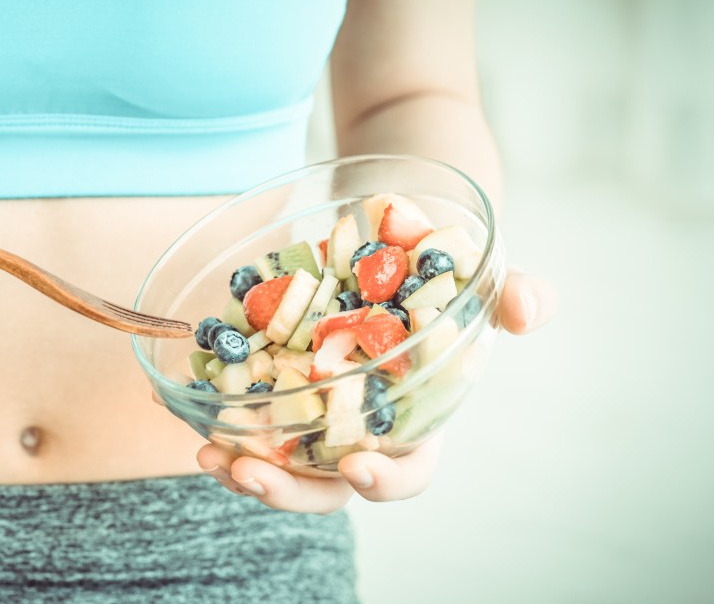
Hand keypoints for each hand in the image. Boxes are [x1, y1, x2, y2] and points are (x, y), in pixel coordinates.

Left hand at [196, 270, 556, 513]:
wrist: (388, 223)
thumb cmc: (440, 256)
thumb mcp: (478, 270)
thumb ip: (513, 293)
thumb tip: (531, 307)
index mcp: (415, 415)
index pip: (408, 471)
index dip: (384, 481)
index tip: (356, 467)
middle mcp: (359, 422)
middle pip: (327, 483)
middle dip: (288, 490)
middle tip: (248, 472)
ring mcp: (311, 405)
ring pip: (278, 460)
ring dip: (241, 467)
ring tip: (206, 452)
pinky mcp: (274, 376)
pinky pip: (244, 412)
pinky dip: (213, 416)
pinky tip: (182, 403)